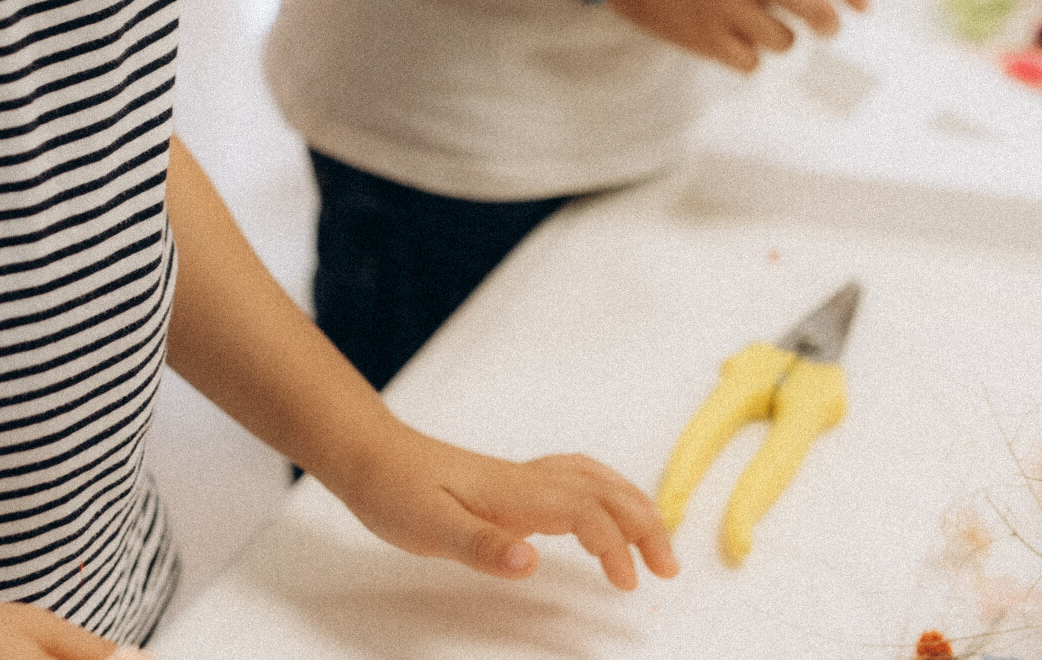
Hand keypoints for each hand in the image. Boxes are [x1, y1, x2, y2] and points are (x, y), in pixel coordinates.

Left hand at [323, 423, 677, 590]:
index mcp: (516, 493)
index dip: (615, 546)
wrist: (372, 456)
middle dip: (645, 524)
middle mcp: (528, 480)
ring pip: (596, 479)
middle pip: (605, 491)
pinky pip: (578, 477)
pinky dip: (607, 491)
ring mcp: (523, 477)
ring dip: (633, 505)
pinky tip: (606, 509)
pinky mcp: (515, 482)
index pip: (585, 514)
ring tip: (656, 540)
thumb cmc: (396, 491)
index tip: (628, 584)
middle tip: (669, 568)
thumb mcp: (429, 527)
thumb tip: (531, 560)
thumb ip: (481, 545)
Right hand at [608, 0, 867, 71]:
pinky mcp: (703, 37)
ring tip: (750, 24)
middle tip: (828, 29)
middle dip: (829, 24)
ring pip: (783, 41)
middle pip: (817, 11)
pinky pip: (749, 62)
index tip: (863, 5)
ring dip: (776, 38)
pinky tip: (732, 43)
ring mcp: (727, 7)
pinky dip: (747, 57)